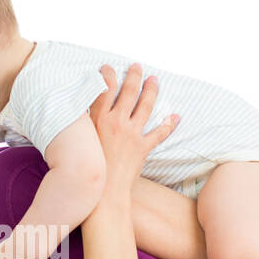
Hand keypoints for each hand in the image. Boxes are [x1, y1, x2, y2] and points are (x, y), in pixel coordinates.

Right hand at [87, 63, 179, 185]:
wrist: (102, 191)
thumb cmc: (89, 166)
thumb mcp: (83, 139)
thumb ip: (86, 122)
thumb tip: (85, 108)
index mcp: (99, 119)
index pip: (105, 88)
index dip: (108, 74)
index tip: (109, 68)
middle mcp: (116, 122)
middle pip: (128, 92)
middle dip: (134, 76)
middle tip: (137, 67)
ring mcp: (131, 134)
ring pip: (145, 106)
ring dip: (151, 90)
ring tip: (154, 80)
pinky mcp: (142, 147)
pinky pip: (159, 133)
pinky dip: (169, 125)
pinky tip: (175, 116)